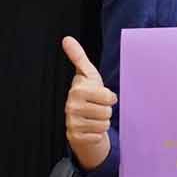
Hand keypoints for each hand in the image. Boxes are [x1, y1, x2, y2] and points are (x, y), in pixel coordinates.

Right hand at [60, 35, 115, 168]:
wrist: (80, 120)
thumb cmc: (88, 94)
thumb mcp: (88, 74)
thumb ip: (79, 57)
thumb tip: (66, 38)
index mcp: (77, 90)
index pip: (109, 98)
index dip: (110, 98)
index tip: (101, 96)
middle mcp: (71, 107)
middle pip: (107, 112)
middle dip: (106, 111)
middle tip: (96, 108)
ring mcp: (71, 123)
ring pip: (103, 125)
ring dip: (102, 122)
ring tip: (93, 117)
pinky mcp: (73, 137)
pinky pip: (97, 136)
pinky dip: (97, 134)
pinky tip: (89, 128)